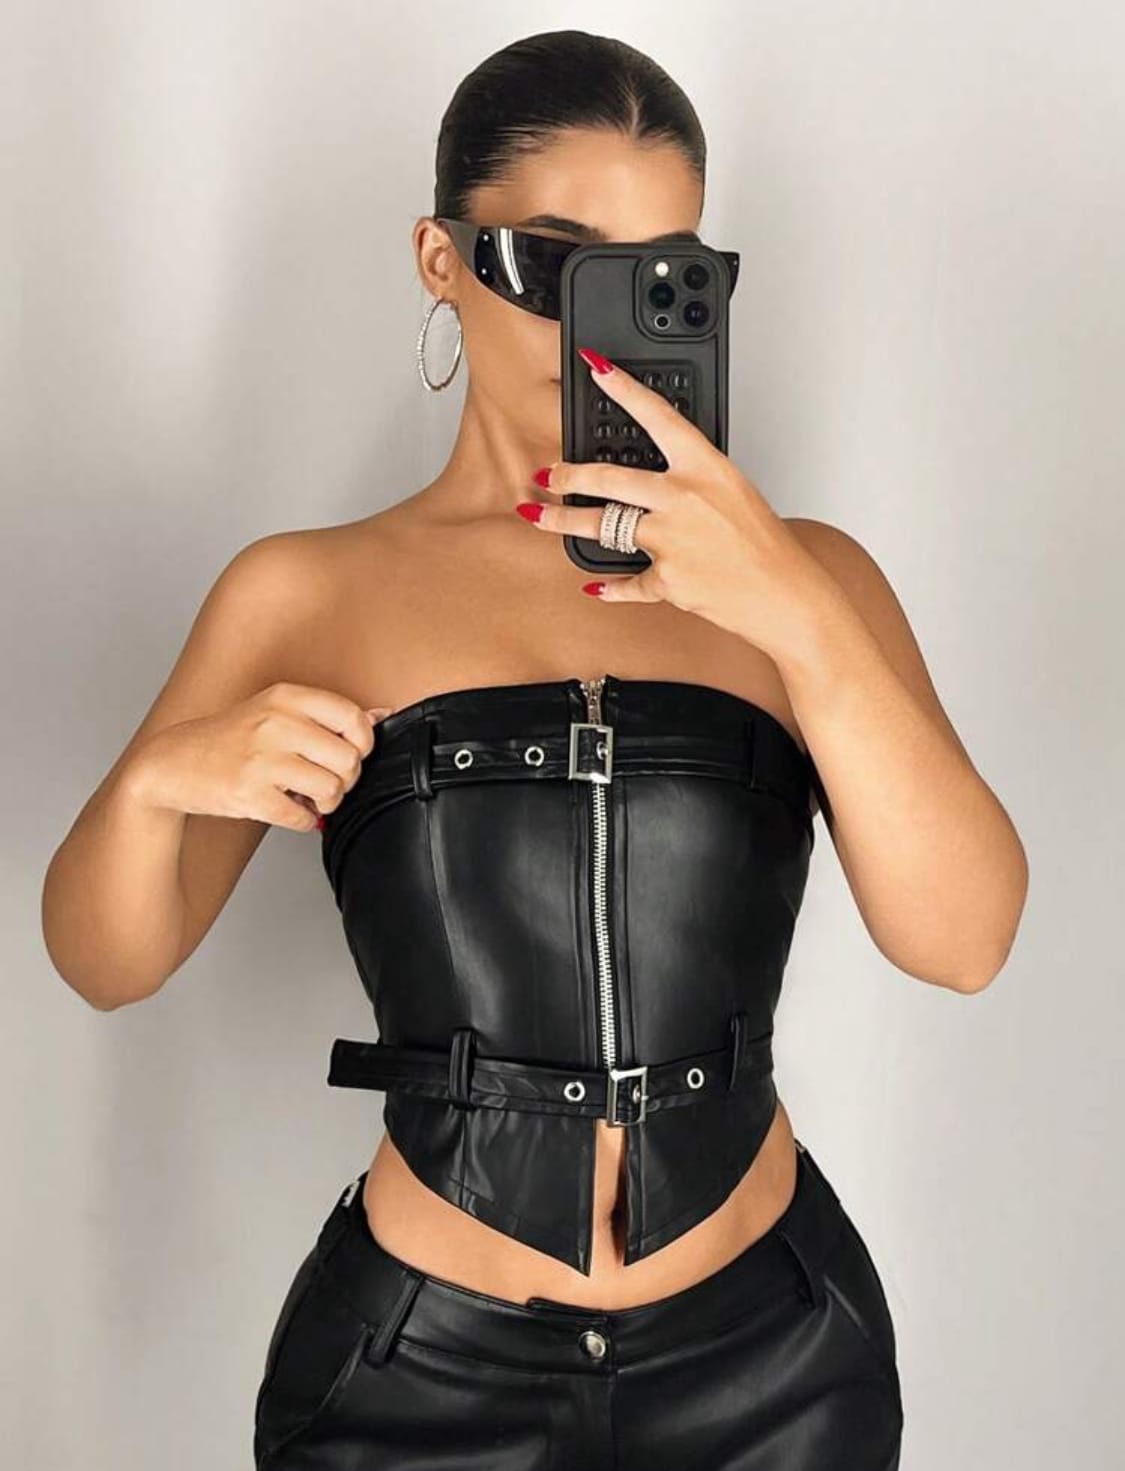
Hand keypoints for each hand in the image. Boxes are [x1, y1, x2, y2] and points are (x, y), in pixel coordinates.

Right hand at [126, 683, 392, 831]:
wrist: (172, 763)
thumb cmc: (232, 738)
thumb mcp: (276, 711)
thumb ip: (328, 714)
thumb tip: (383, 715)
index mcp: (286, 697)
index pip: (353, 717)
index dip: (363, 742)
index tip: (350, 752)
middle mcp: (275, 724)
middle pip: (349, 759)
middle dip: (346, 779)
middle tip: (329, 782)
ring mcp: (261, 760)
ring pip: (332, 790)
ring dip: (327, 803)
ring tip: (310, 798)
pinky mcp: (249, 795)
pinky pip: (302, 818)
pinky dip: (301, 820)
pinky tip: (288, 809)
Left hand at [517, 348, 824, 654]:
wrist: (783, 594)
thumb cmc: (764, 544)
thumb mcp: (733, 493)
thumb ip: (691, 482)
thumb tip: (652, 485)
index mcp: (705, 468)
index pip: (658, 416)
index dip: (623, 388)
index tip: (595, 366)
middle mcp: (683, 499)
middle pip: (609, 478)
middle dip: (568, 475)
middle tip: (547, 474)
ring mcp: (670, 540)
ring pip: (601, 527)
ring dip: (563, 522)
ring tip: (540, 517)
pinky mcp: (665, 580)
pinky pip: (627, 582)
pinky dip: (612, 587)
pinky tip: (598, 587)